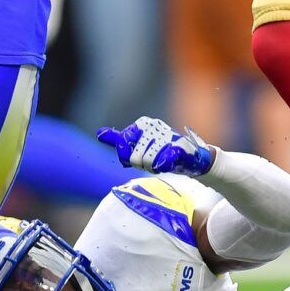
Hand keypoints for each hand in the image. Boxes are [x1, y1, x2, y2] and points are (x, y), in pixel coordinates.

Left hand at [97, 115, 216, 176]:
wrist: (190, 156)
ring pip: (147, 162)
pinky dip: (163, 166)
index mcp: (142, 123)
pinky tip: (167, 163)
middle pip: (135, 157)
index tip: (137, 155)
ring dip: (153, 167)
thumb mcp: (138, 142)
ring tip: (161, 162)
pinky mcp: (178, 147)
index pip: (123, 142)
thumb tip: (99, 133)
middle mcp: (153, 126)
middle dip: (142, 164)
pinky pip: (162, 163)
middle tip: (152, 161)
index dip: (127, 156)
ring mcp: (166, 136)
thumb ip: (119, 138)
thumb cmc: (161, 150)